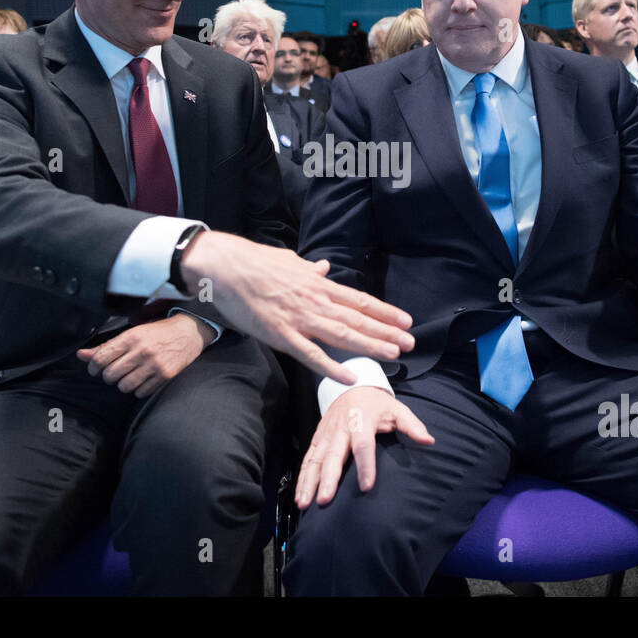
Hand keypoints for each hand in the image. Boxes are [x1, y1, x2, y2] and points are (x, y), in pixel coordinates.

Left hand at [76, 314, 212, 398]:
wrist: (189, 332)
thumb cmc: (158, 332)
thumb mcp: (132, 333)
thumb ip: (106, 346)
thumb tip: (81, 355)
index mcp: (131, 337)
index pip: (101, 358)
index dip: (93, 367)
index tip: (95, 368)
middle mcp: (142, 351)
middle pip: (110, 375)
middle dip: (109, 376)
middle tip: (114, 371)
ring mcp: (154, 365)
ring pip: (124, 386)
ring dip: (123, 384)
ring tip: (128, 376)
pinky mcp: (165, 376)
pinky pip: (141, 393)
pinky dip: (138, 390)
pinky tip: (142, 380)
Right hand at [179, 231, 414, 383]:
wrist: (226, 266)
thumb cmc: (255, 262)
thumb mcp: (290, 261)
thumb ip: (310, 268)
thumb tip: (325, 267)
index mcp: (318, 285)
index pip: (359, 300)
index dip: (384, 312)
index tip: (406, 321)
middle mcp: (315, 301)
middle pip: (357, 319)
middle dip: (386, 332)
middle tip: (411, 343)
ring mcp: (299, 319)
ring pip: (342, 335)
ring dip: (370, 345)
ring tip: (394, 354)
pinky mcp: (281, 335)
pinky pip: (310, 354)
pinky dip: (331, 367)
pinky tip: (350, 377)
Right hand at [294, 386, 432, 509]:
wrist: (353, 387)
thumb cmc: (377, 404)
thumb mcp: (397, 409)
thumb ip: (412, 426)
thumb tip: (429, 441)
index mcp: (361, 421)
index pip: (363, 446)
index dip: (365, 466)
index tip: (366, 486)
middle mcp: (340, 429)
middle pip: (334, 456)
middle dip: (329, 479)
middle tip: (325, 500)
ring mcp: (326, 434)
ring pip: (315, 460)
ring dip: (309, 483)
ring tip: (305, 504)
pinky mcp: (317, 439)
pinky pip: (307, 460)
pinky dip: (302, 479)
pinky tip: (301, 497)